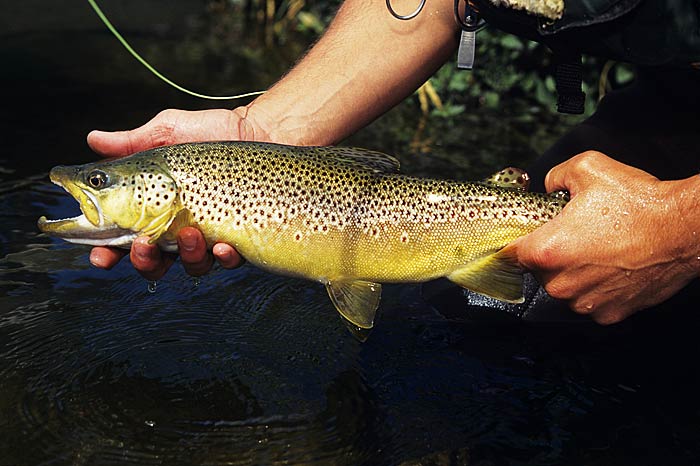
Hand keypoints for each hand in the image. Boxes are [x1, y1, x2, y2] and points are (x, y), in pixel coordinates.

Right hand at [87, 108, 263, 278]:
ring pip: (191, 265)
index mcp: (152, 208)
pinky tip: (222, 245)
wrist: (258, 129)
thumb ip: (131, 142)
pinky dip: (223, 258)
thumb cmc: (210, 131)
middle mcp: (178, 227)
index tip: (100, 255)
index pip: (121, 238)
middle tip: (143, 245)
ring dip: (186, 257)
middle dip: (143, 262)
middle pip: (153, 262)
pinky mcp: (238, 237)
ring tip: (189, 234)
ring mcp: (209, 235)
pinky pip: (228, 260)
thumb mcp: (167, 132)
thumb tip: (94, 140)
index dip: (107, 252)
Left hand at [514, 151, 699, 323]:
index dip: (516, 244)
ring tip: (599, 250)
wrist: (684, 229)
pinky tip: (613, 267)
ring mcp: (585, 302)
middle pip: (540, 271)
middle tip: (577, 236)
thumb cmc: (639, 203)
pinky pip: (591, 302)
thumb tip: (550, 184)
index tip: (523, 240)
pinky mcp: (609, 314)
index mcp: (547, 251)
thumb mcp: (587, 168)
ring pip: (565, 289)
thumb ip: (556, 175)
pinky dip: (598, 288)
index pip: (510, 254)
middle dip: (553, 255)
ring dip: (575, 273)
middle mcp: (561, 283)